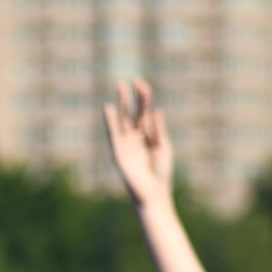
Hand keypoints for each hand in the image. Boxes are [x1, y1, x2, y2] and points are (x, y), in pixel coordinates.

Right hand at [102, 81, 177, 212]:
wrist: (153, 192)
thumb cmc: (161, 171)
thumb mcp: (162, 147)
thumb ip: (157, 129)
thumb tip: (156, 110)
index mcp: (147, 133)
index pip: (144, 112)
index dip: (143, 98)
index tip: (142, 83)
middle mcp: (134, 135)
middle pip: (132, 112)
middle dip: (131, 97)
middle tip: (129, 80)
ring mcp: (125, 142)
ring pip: (122, 119)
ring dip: (121, 103)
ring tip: (120, 87)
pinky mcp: (118, 151)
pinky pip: (113, 134)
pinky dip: (110, 121)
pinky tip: (108, 108)